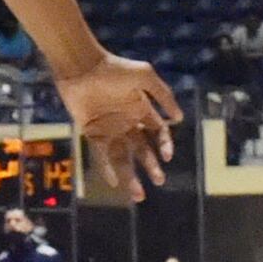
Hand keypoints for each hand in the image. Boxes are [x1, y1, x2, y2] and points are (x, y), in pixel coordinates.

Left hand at [55, 54, 180, 189]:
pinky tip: (113, 182)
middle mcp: (127, 123)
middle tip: (159, 181)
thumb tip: (179, 117)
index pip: (158, 133)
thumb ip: (163, 95)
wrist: (82, 66)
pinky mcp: (91, 133)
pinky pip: (100, 154)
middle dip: (151, 166)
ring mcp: (109, 129)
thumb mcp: (144, 76)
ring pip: (123, 158)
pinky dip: (106, 169)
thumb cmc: (114, 68)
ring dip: (130, 176)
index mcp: (141, 109)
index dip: (164, 145)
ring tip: (139, 195)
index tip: (167, 156)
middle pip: (142, 150)